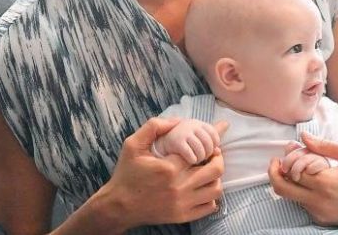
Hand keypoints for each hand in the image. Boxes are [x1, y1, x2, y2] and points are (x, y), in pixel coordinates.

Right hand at [99, 117, 224, 228]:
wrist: (119, 205)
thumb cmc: (126, 174)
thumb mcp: (132, 144)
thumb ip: (153, 127)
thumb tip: (177, 121)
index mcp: (169, 168)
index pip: (200, 151)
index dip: (209, 143)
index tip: (212, 139)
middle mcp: (179, 187)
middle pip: (215, 170)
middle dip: (218, 157)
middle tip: (212, 153)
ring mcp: (183, 204)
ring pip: (216, 189)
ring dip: (216, 177)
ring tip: (208, 170)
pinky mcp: (183, 216)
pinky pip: (210, 207)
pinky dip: (211, 197)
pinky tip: (202, 188)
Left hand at [268, 132, 337, 226]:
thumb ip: (325, 145)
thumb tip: (303, 136)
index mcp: (326, 183)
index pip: (291, 170)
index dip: (287, 158)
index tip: (289, 149)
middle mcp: (320, 202)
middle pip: (281, 188)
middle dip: (274, 173)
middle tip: (276, 162)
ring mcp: (320, 213)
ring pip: (290, 197)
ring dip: (289, 182)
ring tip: (299, 169)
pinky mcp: (323, 220)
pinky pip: (303, 205)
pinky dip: (301, 192)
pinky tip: (312, 182)